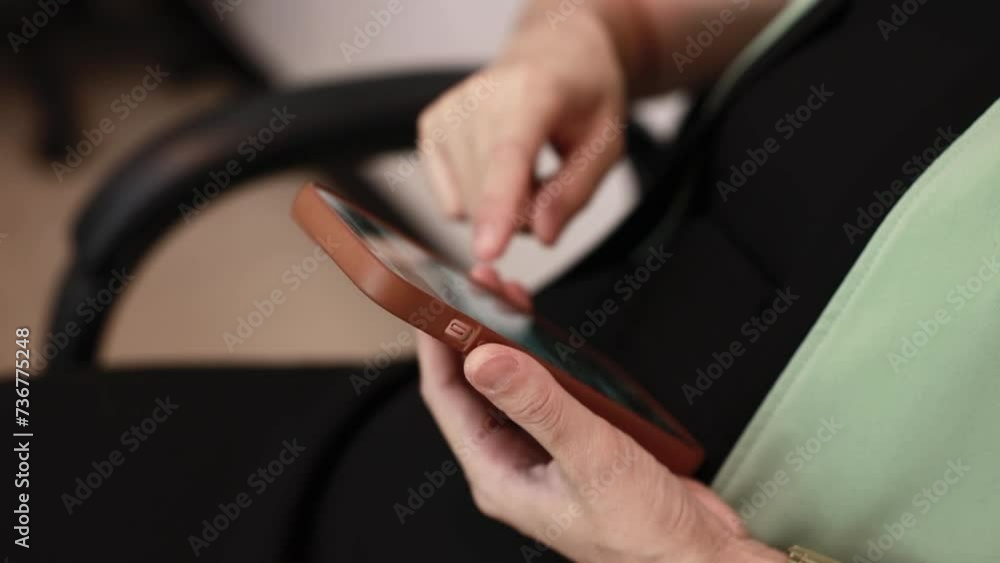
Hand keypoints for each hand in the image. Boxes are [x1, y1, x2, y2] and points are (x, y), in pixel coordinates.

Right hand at [417, 9, 626, 260]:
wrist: (554, 53)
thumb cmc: (584, 96)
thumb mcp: (606, 143)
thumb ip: (576, 192)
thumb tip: (541, 235)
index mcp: (533, 92)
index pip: (509, 157)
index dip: (498, 207)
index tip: (488, 251)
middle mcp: (480, 96)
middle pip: (487, 193)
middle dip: (524, 214)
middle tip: (551, 185)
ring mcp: (448, 110)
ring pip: (466, 205)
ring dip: (503, 208)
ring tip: (528, 168)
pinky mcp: (430, 126)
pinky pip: (450, 202)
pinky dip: (479, 200)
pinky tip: (499, 170)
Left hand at [417, 267, 784, 562]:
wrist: (698, 558)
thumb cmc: (643, 534)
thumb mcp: (589, 457)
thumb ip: (538, 404)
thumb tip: (483, 358)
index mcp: (498, 475)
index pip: (447, 398)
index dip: (437, 345)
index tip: (435, 300)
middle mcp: (514, 465)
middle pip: (474, 387)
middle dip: (470, 333)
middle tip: (476, 286)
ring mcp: (545, 454)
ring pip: (511, 387)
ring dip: (505, 342)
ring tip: (504, 298)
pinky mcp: (577, 445)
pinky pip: (546, 394)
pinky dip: (542, 360)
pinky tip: (548, 337)